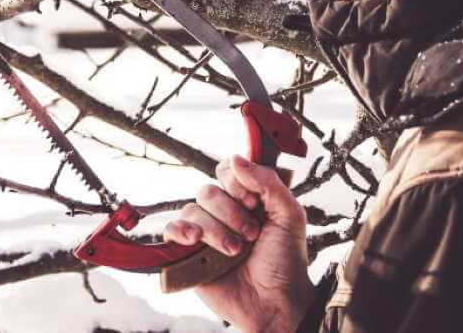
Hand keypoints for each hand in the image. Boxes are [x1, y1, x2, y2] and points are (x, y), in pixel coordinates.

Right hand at [163, 155, 315, 332]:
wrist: (276, 304)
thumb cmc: (285, 264)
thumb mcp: (290, 216)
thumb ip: (269, 182)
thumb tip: (237, 159)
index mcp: (247, 200)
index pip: (228, 171)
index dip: (238, 184)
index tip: (255, 203)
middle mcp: (224, 213)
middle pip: (209, 191)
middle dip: (231, 213)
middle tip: (251, 234)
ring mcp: (206, 232)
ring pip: (193, 210)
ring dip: (216, 231)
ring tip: (235, 251)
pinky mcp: (189, 252)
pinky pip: (172, 229)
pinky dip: (180, 230)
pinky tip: (194, 240)